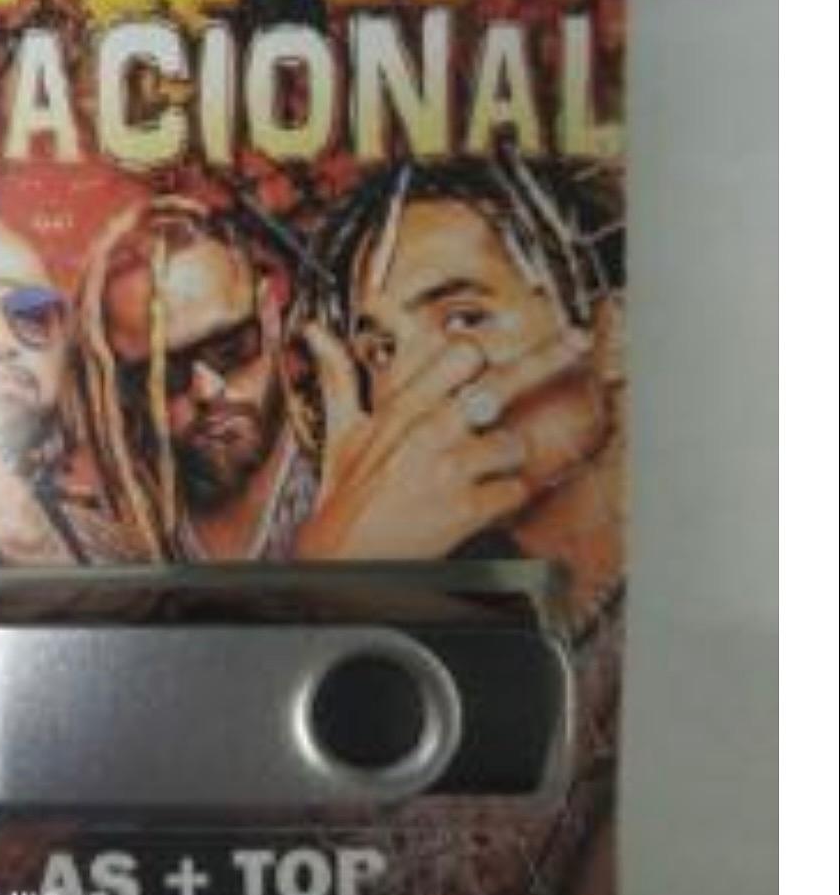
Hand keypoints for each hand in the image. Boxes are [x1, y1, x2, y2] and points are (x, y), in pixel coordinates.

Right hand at [293, 323, 604, 561]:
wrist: (342, 560)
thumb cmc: (344, 498)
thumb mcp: (341, 431)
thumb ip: (338, 377)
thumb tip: (316, 335)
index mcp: (402, 407)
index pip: (457, 353)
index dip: (482, 349)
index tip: (503, 342)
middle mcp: (430, 431)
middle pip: (501, 382)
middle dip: (546, 358)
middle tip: (577, 342)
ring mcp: (450, 469)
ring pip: (513, 443)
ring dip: (507, 457)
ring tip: (482, 469)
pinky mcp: (466, 509)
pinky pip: (515, 491)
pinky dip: (509, 497)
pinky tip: (488, 500)